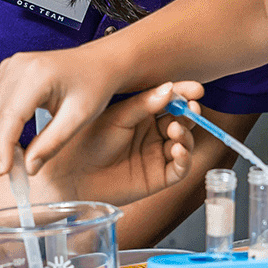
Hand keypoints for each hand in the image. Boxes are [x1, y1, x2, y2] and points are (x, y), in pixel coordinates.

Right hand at [0, 43, 124, 175]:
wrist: (98, 63)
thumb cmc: (94, 88)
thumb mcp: (79, 118)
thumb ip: (52, 143)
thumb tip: (28, 169)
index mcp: (38, 74)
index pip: (10, 116)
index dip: (2, 147)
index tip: (4, 172)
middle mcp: (18, 65)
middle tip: (3, 173)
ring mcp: (10, 65)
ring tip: (4, 163)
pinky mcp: (7, 70)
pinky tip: (4, 146)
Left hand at [35, 81, 198, 204]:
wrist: (71, 173)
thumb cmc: (87, 141)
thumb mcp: (117, 117)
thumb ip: (144, 104)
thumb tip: (171, 89)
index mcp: (143, 114)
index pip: (170, 101)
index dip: (184, 94)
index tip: (196, 89)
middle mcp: (153, 133)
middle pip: (182, 120)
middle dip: (189, 114)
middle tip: (191, 108)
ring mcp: (157, 155)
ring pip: (184, 142)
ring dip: (186, 134)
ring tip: (175, 129)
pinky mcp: (158, 178)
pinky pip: (180, 168)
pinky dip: (185, 158)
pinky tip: (178, 150)